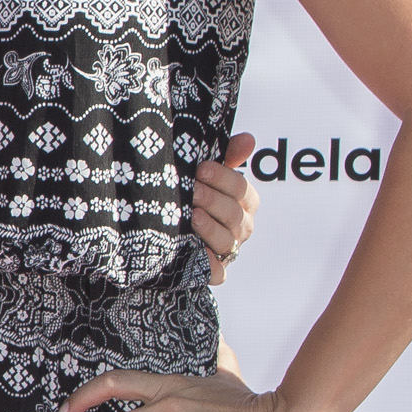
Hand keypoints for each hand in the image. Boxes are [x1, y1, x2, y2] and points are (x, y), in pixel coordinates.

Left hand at [191, 133, 259, 286]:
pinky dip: (210, 265)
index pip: (242, 189)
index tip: (200, 169)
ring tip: (192, 216)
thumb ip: (227, 156)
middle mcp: (241, 226)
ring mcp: (228, 249)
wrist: (164, 230)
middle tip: (192, 191)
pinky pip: (217, 272)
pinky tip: (196, 252)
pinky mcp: (214, 270)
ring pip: (227, 240)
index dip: (224, 178)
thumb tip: (248, 138)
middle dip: (213, 201)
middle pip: (235, 214)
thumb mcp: (206, 174)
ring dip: (210, 228)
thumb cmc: (194, 193)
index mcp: (244, 201)